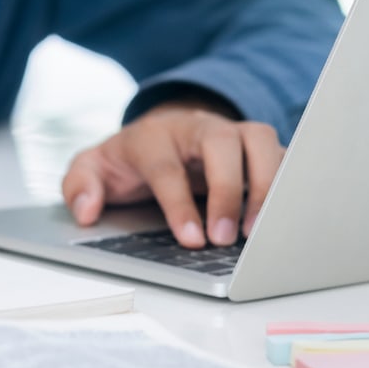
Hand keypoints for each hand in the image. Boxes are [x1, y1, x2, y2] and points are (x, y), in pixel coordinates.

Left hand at [62, 101, 284, 247]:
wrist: (159, 133)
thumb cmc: (129, 159)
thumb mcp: (92, 167)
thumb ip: (80, 185)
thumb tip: (86, 211)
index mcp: (154, 136)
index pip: (168, 167)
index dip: (180, 205)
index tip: (192, 239)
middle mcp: (197, 127)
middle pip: (222, 143)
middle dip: (228, 191)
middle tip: (225, 238)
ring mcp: (231, 132)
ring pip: (260, 141)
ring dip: (266, 184)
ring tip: (259, 231)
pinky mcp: (256, 146)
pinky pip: (282, 156)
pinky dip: (288, 183)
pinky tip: (283, 218)